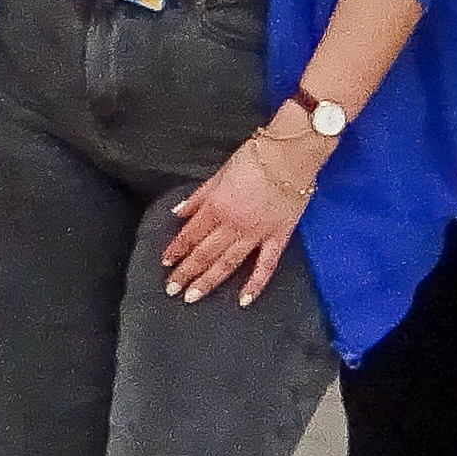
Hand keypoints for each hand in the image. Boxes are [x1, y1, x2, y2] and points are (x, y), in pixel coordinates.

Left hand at [156, 133, 314, 304]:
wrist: (290, 155)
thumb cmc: (256, 157)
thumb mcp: (220, 172)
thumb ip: (200, 196)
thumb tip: (179, 211)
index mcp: (217, 206)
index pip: (190, 233)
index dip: (176, 249)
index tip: (165, 262)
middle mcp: (233, 224)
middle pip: (204, 253)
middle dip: (186, 272)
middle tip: (171, 289)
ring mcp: (256, 234)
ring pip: (227, 263)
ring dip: (208, 281)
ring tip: (193, 297)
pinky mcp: (278, 237)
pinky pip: (265, 266)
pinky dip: (255, 284)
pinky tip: (244, 300)